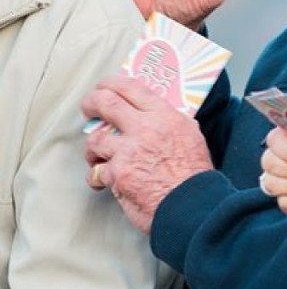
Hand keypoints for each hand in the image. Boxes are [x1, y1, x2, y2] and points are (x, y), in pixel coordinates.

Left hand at [82, 75, 213, 232]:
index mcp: (165, 117)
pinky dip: (97, 178)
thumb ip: (171, 123)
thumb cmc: (195, 176)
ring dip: (92, 148)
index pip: (132, 88)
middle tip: (88, 107)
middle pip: (106, 103)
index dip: (113, 83)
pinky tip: (102, 181)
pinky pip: (96, 172)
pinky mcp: (117, 174)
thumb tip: (156, 116)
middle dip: (91, 103)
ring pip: (95, 140)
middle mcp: (145, 129)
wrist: (193, 205)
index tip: (105, 85)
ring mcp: (128, 151)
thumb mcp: (191, 137)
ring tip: (95, 154)